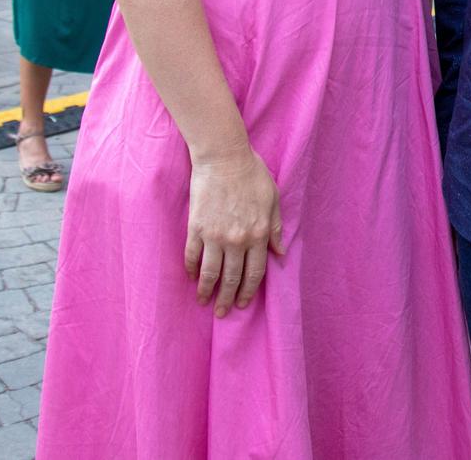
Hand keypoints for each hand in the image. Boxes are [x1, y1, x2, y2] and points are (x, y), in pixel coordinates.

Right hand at [185, 150, 284, 316]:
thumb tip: (279, 252)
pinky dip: (191, 269)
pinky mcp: (196, 228)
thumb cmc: (251, 174)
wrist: (223, 157)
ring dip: (207, 291)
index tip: (243, 302)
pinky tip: (191, 278)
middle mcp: (237, 240)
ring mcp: (215, 235)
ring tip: (204, 302)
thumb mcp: (273, 199)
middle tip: (223, 313)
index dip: (249, 290)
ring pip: (211, 273)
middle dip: (227, 298)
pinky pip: (192, 255)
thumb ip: (275, 227)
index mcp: (258, 234)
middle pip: (232, 278)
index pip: (254, 272)